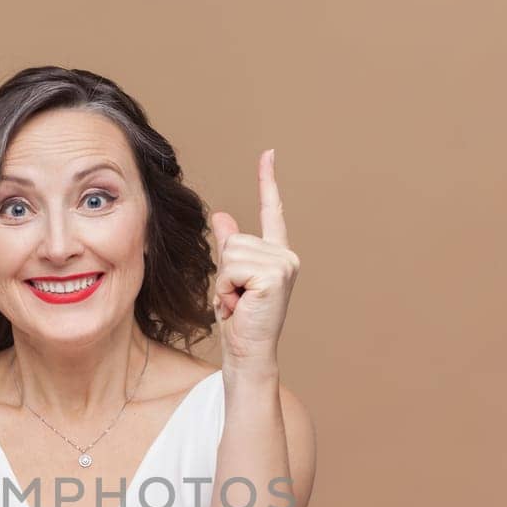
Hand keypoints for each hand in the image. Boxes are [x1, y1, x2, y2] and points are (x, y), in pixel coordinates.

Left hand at [209, 149, 299, 371]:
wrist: (247, 352)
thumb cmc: (239, 321)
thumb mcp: (229, 278)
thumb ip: (229, 247)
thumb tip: (222, 216)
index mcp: (276, 254)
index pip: (271, 211)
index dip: (267, 181)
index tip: (268, 154)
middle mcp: (285, 256)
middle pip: (234, 241)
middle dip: (225, 273)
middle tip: (238, 298)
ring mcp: (283, 264)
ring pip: (231, 254)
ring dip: (225, 283)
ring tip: (239, 303)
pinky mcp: (275, 275)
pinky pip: (232, 269)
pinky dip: (228, 290)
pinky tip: (241, 305)